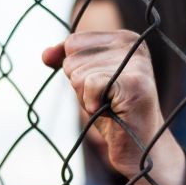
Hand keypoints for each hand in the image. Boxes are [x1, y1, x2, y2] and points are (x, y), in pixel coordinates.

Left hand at [43, 30, 185, 184]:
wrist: (140, 147)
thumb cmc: (113, 112)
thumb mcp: (86, 80)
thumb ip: (66, 60)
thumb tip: (45, 55)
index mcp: (124, 37)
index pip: (73, 43)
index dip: (76, 71)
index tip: (101, 87)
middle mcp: (134, 43)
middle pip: (73, 58)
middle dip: (80, 86)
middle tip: (106, 100)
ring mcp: (136, 63)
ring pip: (77, 73)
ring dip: (86, 98)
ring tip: (110, 106)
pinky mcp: (135, 83)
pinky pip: (90, 84)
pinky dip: (91, 104)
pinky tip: (111, 111)